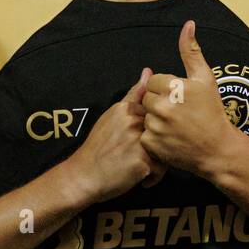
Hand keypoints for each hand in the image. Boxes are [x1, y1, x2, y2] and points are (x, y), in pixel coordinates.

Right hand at [65, 67, 166, 203]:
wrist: (83, 176)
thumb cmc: (98, 147)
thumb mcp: (113, 115)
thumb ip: (134, 95)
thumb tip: (148, 72)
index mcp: (126, 109)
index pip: (157, 109)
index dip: (156, 124)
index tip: (144, 137)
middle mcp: (133, 122)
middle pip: (163, 129)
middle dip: (160, 142)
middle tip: (142, 153)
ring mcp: (139, 142)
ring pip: (165, 148)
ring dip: (158, 159)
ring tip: (142, 164)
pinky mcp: (143, 163)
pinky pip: (162, 168)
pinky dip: (154, 175)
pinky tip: (141, 176)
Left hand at [141, 20, 241, 177]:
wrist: (217, 149)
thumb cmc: (212, 111)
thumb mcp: (205, 78)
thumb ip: (191, 51)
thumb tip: (188, 24)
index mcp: (174, 86)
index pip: (153, 80)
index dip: (166, 88)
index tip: (180, 98)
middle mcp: (162, 106)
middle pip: (147, 97)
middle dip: (160, 103)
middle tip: (179, 113)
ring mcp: (156, 126)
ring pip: (145, 115)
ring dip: (156, 119)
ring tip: (176, 126)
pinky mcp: (152, 144)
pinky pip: (144, 134)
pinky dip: (154, 136)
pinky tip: (170, 137)